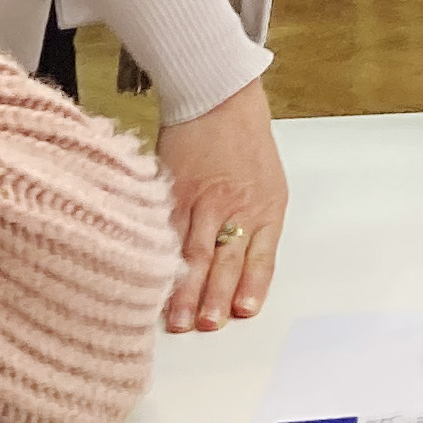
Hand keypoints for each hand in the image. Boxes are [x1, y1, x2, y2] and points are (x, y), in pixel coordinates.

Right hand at [154, 80, 284, 329]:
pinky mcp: (172, 190)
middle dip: (214, 297)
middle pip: (224, 260)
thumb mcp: (269, 186)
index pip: (260, 256)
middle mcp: (234, 206)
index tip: (241, 312)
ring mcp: (201, 199)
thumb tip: (244, 274)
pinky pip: (166, 230)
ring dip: (184, 288)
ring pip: (192, 250)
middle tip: (205, 325)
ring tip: (177, 318)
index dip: (250, 286)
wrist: (217, 97)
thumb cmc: (245, 145)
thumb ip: (258, 228)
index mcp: (266, 207)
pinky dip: (161, 257)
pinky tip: (153, 278)